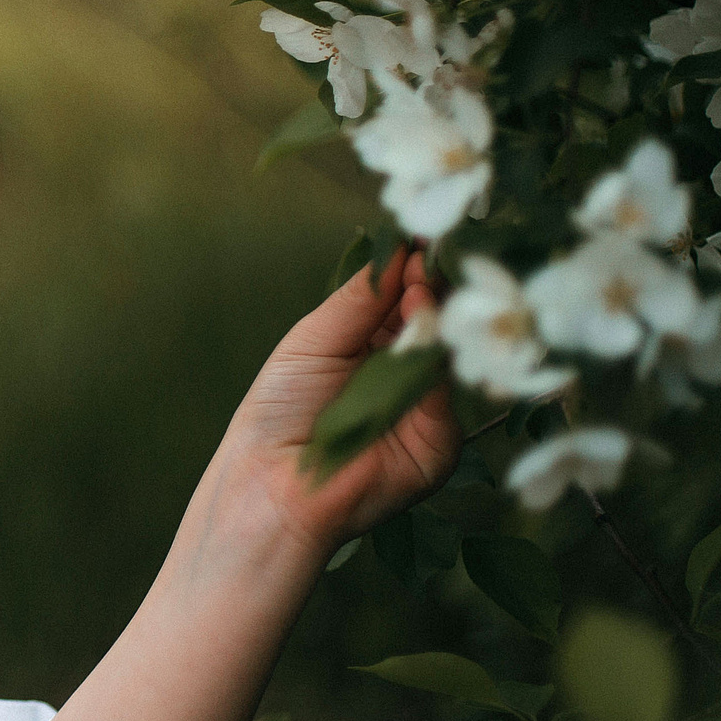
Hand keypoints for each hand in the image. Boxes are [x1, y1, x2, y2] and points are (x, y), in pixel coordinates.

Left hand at [221, 245, 461, 553]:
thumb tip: (402, 248)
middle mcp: (405, 372)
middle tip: (433, 254)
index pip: (407, 298)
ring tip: (424, 286)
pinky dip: (436, 360)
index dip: (415, 269)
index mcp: (372, 345)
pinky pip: (448, 393)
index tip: (422, 238)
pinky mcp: (440, 441)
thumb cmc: (279, 409)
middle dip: (435, 285)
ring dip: (438, 316)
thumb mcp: (314, 339)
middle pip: (436, 320)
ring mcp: (427, 407)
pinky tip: (424, 332)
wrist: (272, 482)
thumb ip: (360, 297)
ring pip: (448, 351)